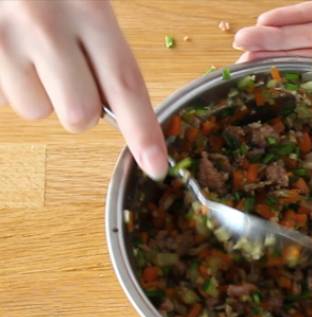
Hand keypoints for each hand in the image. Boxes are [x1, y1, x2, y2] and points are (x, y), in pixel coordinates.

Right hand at [0, 0, 166, 178]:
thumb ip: (103, 45)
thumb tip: (115, 106)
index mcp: (89, 7)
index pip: (125, 85)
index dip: (143, 131)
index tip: (156, 166)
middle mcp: (45, 26)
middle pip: (79, 115)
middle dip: (78, 106)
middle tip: (65, 69)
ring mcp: (2, 40)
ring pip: (36, 111)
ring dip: (37, 91)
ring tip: (26, 47)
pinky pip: (3, 99)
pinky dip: (8, 82)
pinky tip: (6, 49)